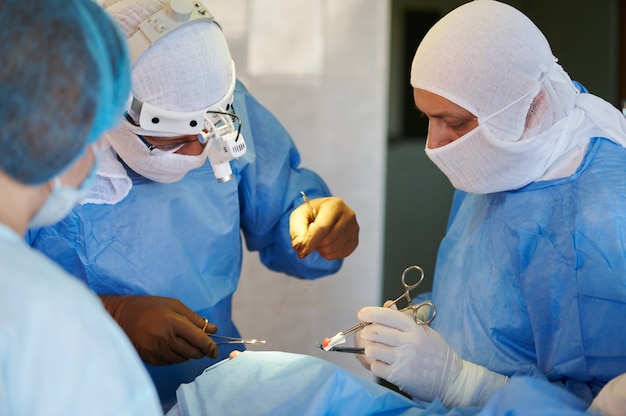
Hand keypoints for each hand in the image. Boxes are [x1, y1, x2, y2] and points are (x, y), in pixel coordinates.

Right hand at [100, 295, 218, 364]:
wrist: (118, 316)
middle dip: (201, 350)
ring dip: (188, 353)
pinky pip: (171, 362)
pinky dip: (175, 356)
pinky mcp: (150, 359)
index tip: (214, 350)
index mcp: (173, 323)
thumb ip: (194, 318)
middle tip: (201, 344)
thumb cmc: (148, 307)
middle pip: (193, 353)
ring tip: (181, 341)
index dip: (210, 347)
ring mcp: (157, 351)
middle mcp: (166, 339)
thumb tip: (213, 329)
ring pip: (183, 359)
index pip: (199, 340)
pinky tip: (170, 345)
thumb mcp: (173, 305)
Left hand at [290, 196, 358, 259]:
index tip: (300, 253)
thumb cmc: (311, 214)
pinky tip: (326, 244)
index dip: (310, 242)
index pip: (322, 227)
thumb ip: (297, 231)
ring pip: (334, 249)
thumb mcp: (299, 216)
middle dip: (315, 244)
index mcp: (334, 205)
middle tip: (310, 238)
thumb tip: (298, 246)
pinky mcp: (355, 240)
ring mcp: (354, 228)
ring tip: (318, 239)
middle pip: (328, 240)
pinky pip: (340, 254)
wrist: (324, 213)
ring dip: (321, 249)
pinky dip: (329, 253)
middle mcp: (348, 215)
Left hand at [358, 306, 507, 406]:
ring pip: (372, 350)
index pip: (388, 315)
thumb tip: (387, 305)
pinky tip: (383, 363)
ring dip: (369, 349)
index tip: (361, 314)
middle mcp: (409, 343)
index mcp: (415, 329)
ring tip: (375, 350)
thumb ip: (406, 318)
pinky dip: (376, 364)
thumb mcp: (425, 331)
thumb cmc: (437, 353)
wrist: (451, 380)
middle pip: (376, 332)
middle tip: (365, 333)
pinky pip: (376, 367)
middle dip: (366, 332)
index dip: (371, 313)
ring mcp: (403, 360)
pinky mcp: (398, 376)